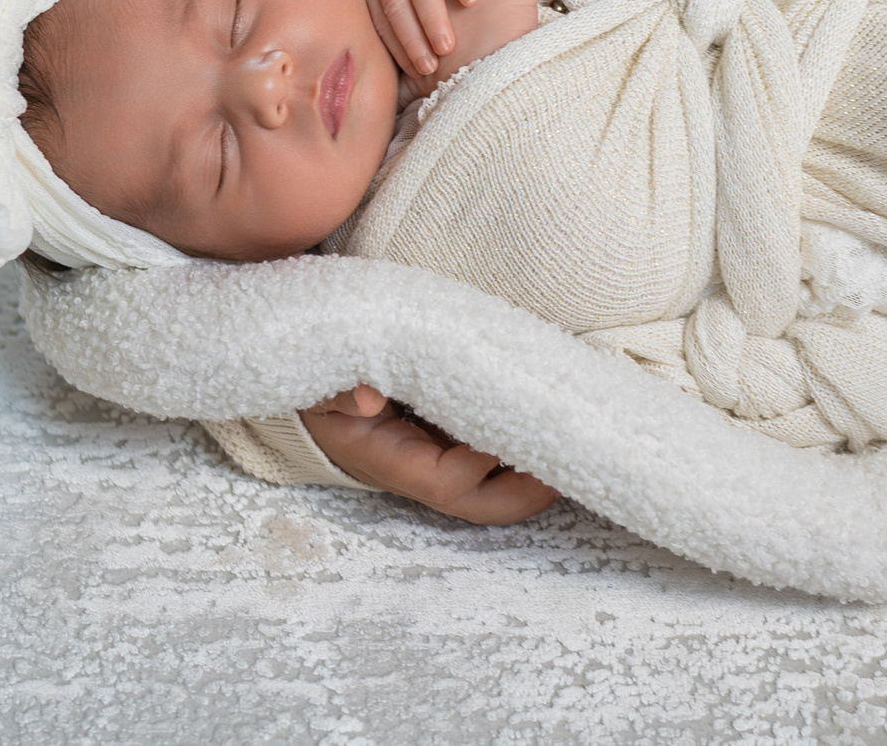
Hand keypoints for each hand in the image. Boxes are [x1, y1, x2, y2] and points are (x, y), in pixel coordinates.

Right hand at [299, 385, 559, 525]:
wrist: (310, 386)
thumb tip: (368, 397)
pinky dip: (522, 450)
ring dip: (532, 477)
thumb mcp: (318, 383)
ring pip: (490, 487)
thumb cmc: (317, 382)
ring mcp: (436, 458)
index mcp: (387, 460)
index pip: (442, 482)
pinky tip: (553, 428)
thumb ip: (338, 389)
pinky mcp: (448, 440)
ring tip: (575, 452)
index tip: (507, 433)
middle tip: (567, 468)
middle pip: (476, 503)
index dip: (479, 467)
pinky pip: (490, 459)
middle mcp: (417, 468)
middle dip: (523, 496)